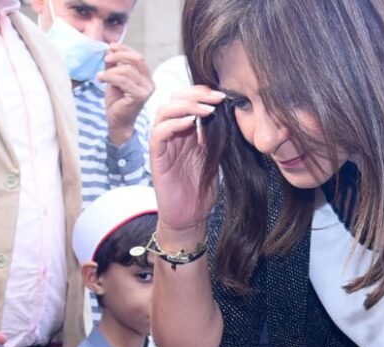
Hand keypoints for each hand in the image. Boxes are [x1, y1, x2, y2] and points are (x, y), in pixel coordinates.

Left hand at [99, 44, 153, 145]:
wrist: (117, 123)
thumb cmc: (116, 103)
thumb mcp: (114, 79)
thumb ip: (114, 65)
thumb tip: (110, 48)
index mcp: (146, 78)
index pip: (138, 57)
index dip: (125, 49)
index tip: (111, 46)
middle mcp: (150, 83)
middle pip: (137, 59)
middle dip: (120, 55)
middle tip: (105, 58)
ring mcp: (146, 90)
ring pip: (128, 70)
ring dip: (111, 70)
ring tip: (100, 75)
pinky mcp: (140, 96)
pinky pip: (123, 81)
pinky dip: (110, 77)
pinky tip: (100, 79)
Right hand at [150, 85, 226, 238]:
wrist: (190, 217)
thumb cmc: (202, 189)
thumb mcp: (215, 156)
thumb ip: (216, 135)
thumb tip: (227, 111)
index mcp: (186, 132)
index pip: (187, 100)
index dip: (202, 93)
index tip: (222, 96)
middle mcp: (172, 135)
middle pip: (174, 100)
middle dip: (195, 94)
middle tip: (216, 99)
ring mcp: (163, 145)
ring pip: (164, 112)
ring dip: (185, 106)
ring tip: (206, 110)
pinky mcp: (156, 158)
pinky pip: (158, 133)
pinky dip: (173, 124)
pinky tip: (190, 123)